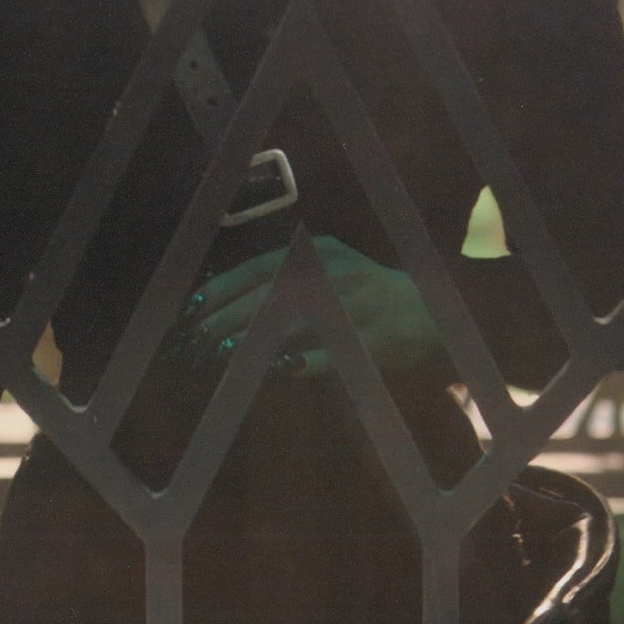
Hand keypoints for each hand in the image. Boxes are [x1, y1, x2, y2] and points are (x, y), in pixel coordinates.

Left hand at [173, 236, 442, 376]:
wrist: (430, 310)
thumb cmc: (368, 289)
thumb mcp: (330, 265)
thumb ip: (289, 272)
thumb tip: (230, 294)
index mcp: (319, 253)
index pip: (260, 268)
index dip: (224, 287)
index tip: (192, 305)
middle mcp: (331, 275)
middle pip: (266, 297)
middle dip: (225, 318)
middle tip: (195, 338)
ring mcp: (350, 309)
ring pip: (288, 325)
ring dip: (250, 341)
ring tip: (219, 354)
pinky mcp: (366, 343)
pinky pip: (323, 356)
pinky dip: (294, 365)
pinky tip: (271, 370)